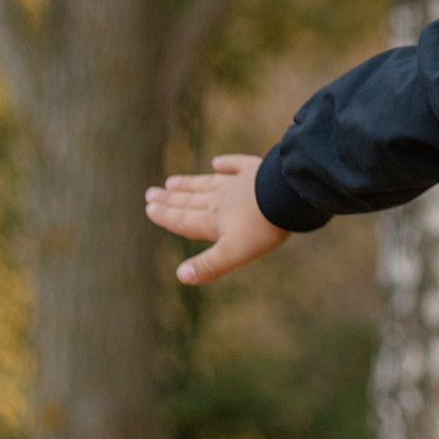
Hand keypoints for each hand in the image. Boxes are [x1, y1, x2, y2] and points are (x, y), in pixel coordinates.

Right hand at [145, 154, 290, 284]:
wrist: (289, 195)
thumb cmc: (263, 227)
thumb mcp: (235, 253)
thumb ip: (209, 265)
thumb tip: (181, 276)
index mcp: (213, 220)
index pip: (184, 220)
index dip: (166, 216)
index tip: (149, 208)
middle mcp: (221, 200)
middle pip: (191, 200)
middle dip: (171, 199)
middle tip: (151, 193)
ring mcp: (239, 183)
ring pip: (208, 184)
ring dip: (189, 184)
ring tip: (172, 181)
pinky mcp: (258, 170)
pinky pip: (237, 165)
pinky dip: (227, 164)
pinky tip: (217, 162)